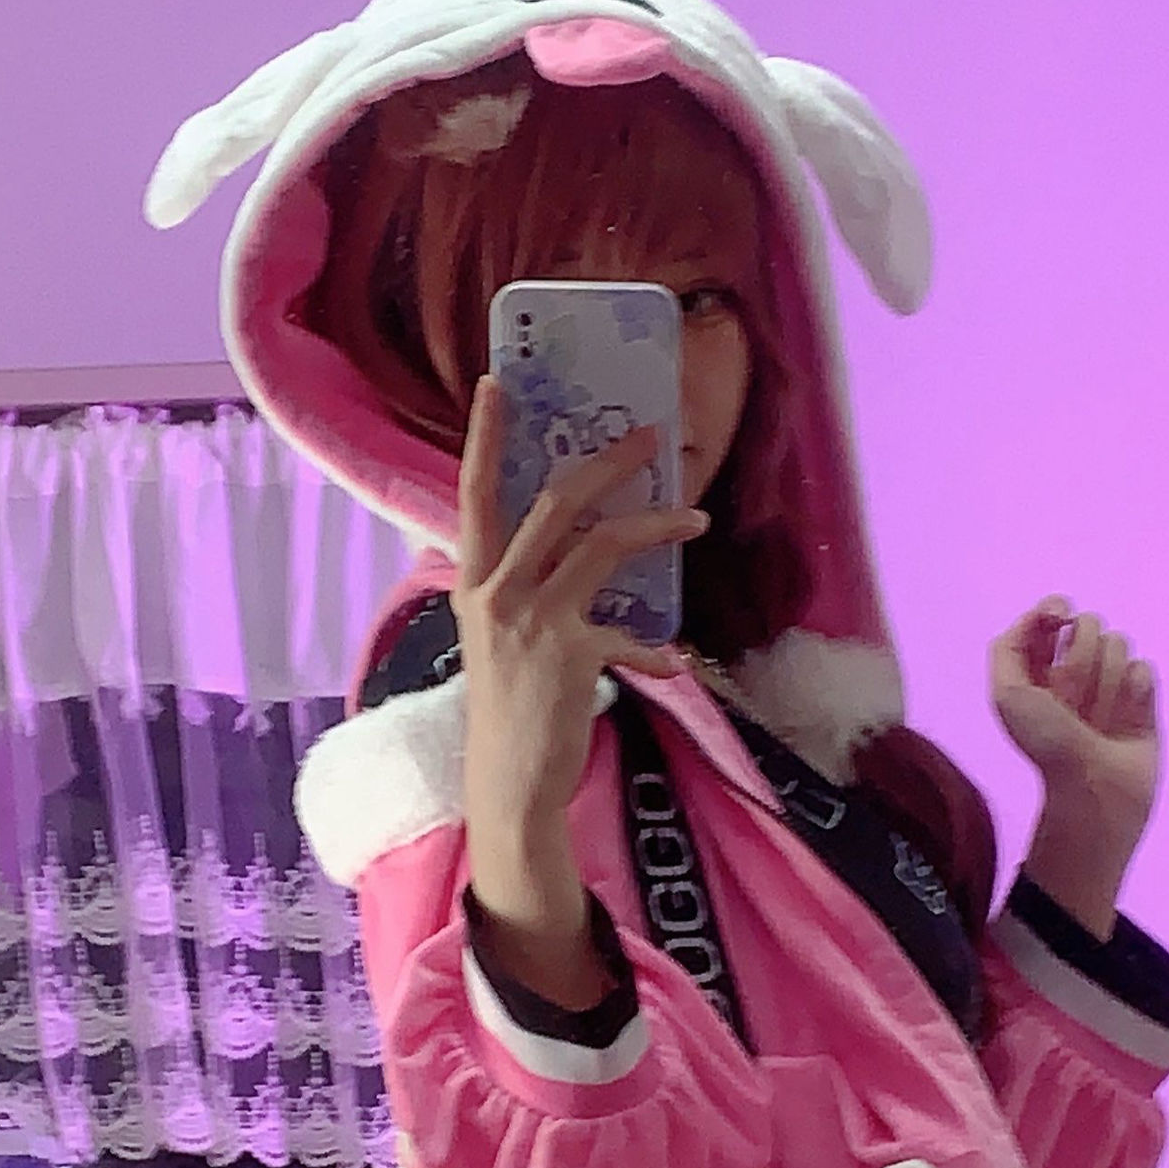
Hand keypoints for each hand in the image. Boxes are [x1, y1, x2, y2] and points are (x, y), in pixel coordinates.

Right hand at [454, 377, 704, 829]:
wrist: (509, 783)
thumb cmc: (507, 710)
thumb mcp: (495, 639)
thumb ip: (519, 589)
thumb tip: (571, 548)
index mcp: (473, 582)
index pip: (474, 494)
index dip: (486, 437)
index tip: (498, 384)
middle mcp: (497, 592)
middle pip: (555, 501)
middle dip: (608, 462)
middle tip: (647, 436)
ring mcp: (534, 622)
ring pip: (603, 544)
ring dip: (657, 525)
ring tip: (695, 520)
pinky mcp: (573, 656)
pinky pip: (632, 634)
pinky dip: (658, 650)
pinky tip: (673, 663)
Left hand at [989, 599, 1160, 843]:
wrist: (1093, 785)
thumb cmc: (1047, 742)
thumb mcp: (1006, 694)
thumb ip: (1009, 646)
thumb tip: (1046, 613)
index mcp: (1040, 664)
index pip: (1053, 612)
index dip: (1057, 610)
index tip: (1060, 619)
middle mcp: (1076, 667)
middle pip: (1091, 624)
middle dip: (1080, 661)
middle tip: (1070, 702)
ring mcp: (1111, 679)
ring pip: (1119, 644)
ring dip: (1104, 682)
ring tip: (1096, 719)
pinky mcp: (1142, 695)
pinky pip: (1144, 668)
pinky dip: (1132, 692)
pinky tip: (1122, 720)